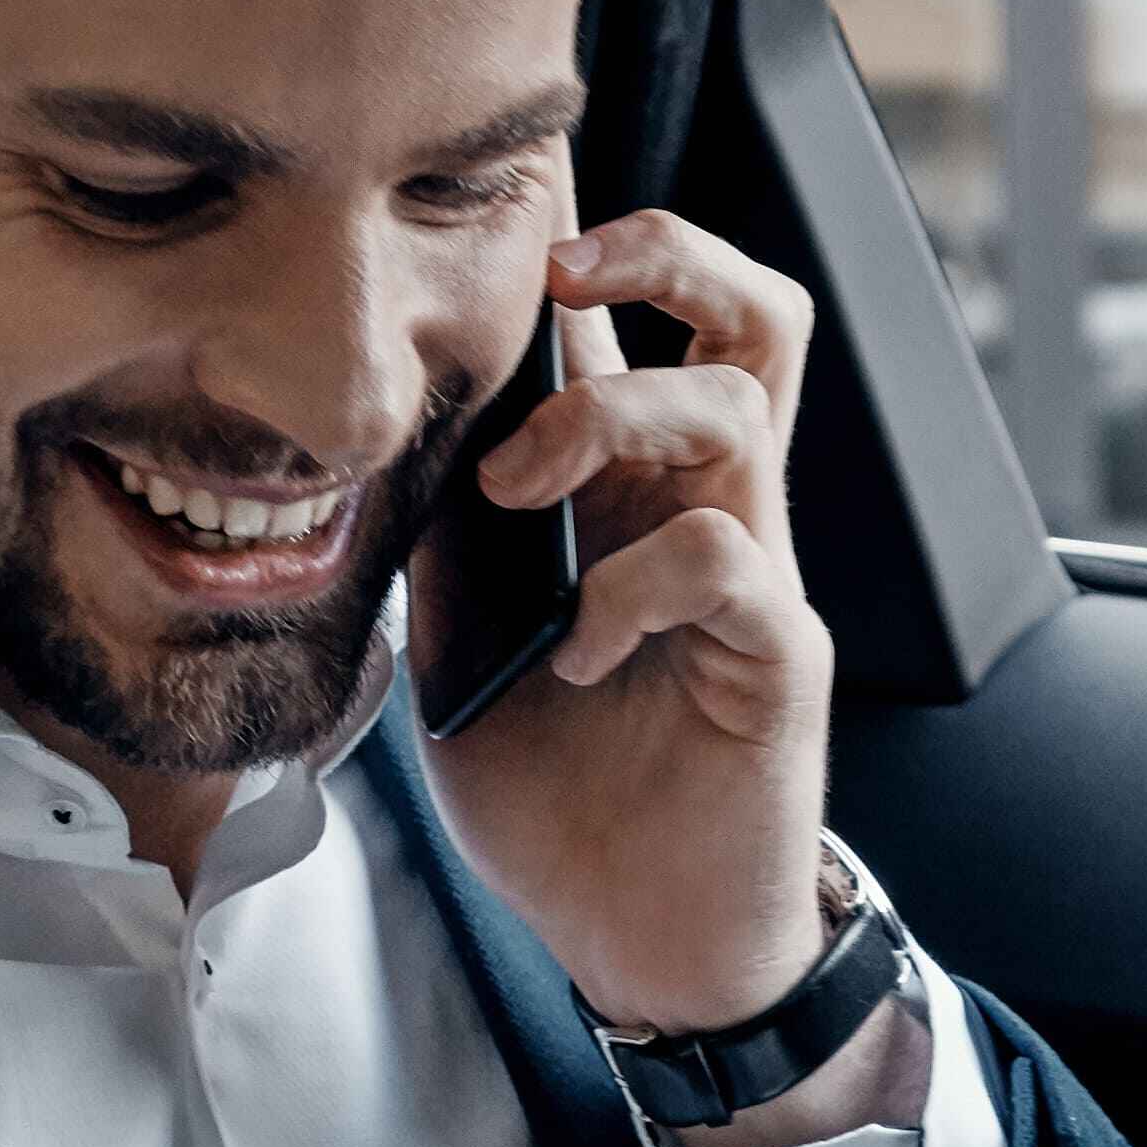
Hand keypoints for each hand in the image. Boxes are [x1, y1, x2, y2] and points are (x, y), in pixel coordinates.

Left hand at [420, 214, 832, 1038]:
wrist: (644, 940)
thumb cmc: (565, 791)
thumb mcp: (458, 647)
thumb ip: (441, 541)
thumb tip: (370, 442)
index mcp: (633, 494)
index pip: (648, 325)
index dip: (600, 242)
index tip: (509, 206)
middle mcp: (707, 512)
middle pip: (755, 314)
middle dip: (666, 254)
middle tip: (564, 277)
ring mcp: (754, 580)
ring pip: (740, 410)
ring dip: (615, 422)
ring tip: (528, 496)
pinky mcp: (776, 662)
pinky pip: (728, 565)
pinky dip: (635, 588)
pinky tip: (582, 652)